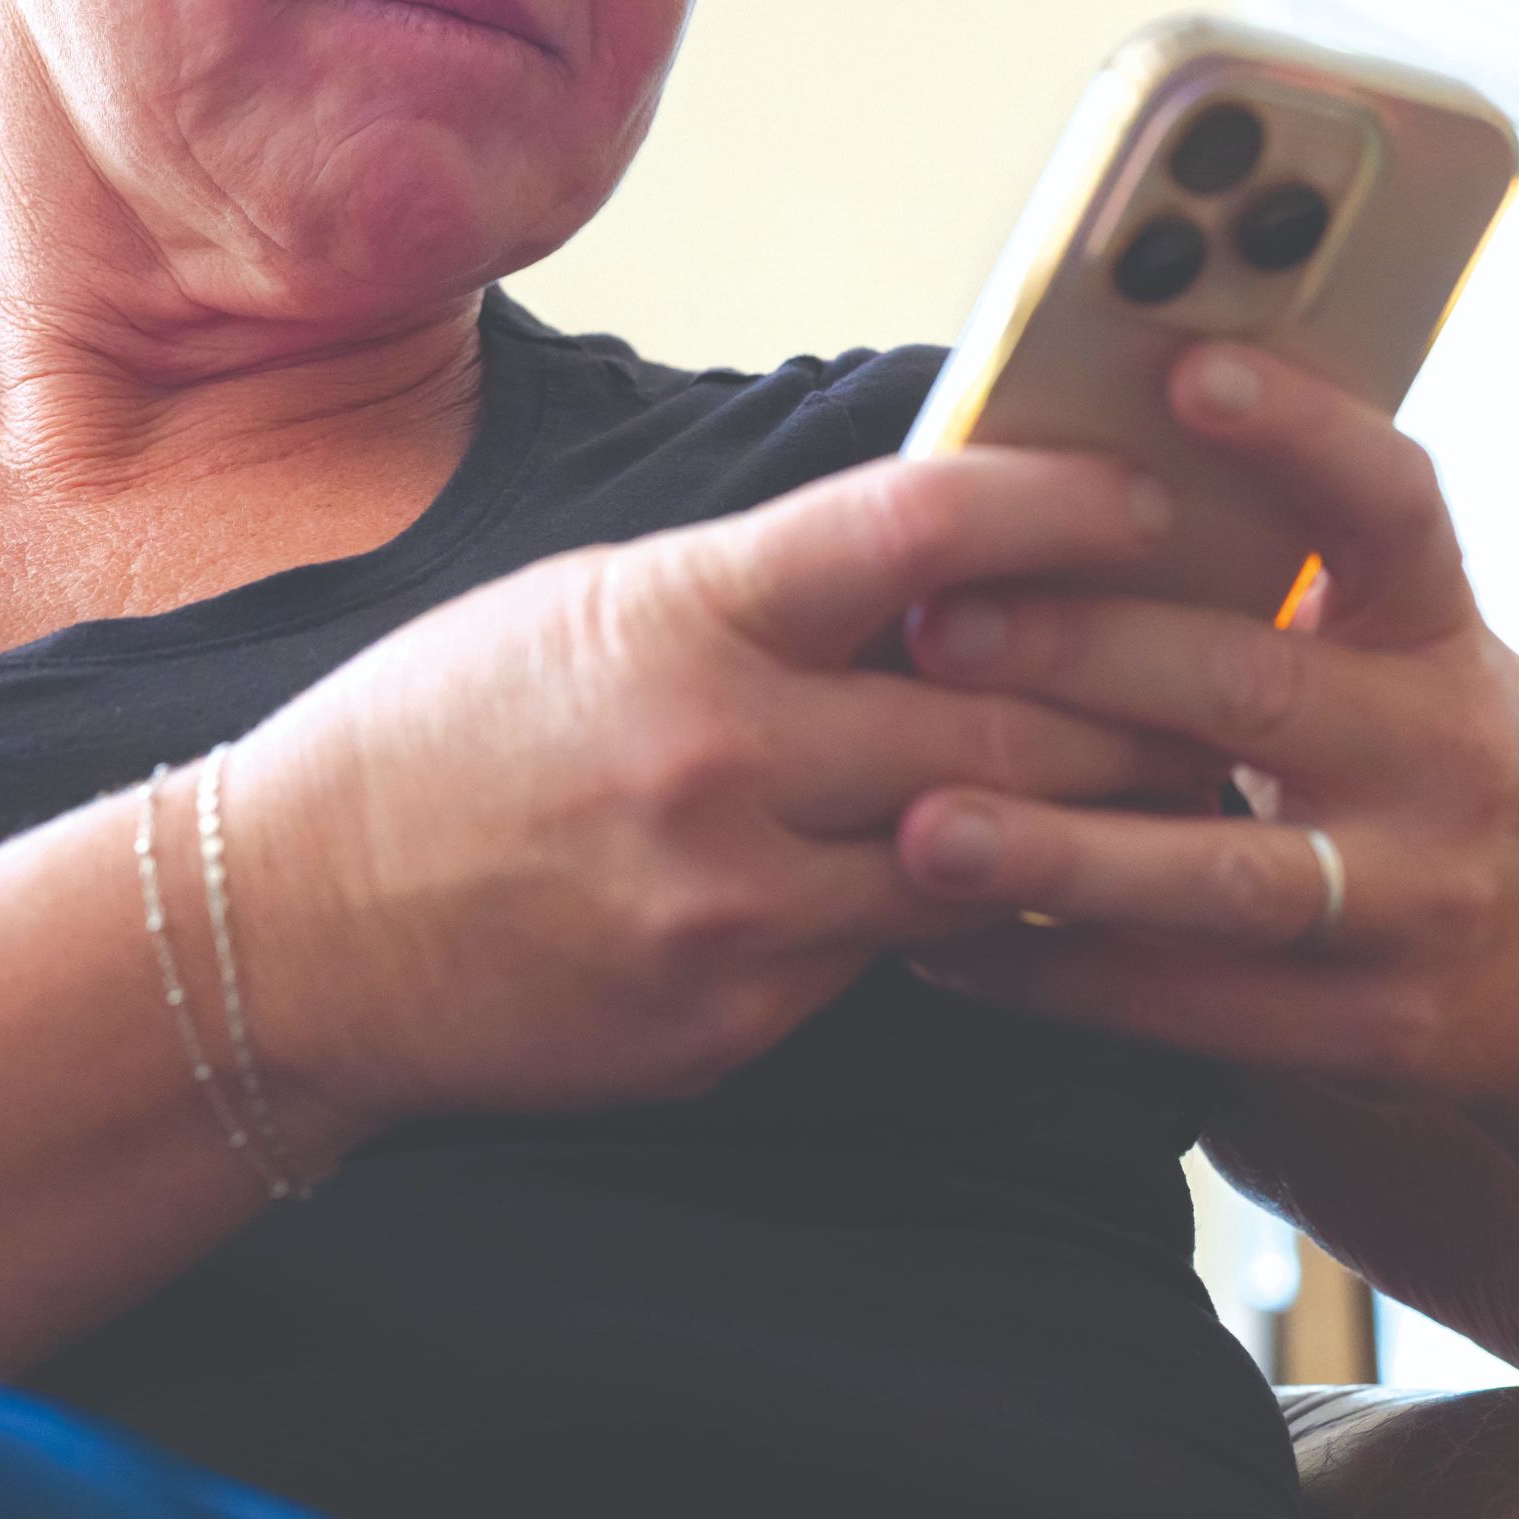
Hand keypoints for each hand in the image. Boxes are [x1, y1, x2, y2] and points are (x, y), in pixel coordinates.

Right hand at [227, 446, 1207, 1128]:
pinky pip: (894, 955)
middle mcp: (720, 757)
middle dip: (1138, 693)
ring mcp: (731, 904)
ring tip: (1172, 791)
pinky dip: (960, 915)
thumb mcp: (593, 605)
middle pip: (1008, 708)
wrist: (289, 929)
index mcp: (683, 615)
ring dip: (1092, 822)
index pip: (924, 528)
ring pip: (989, 854)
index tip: (1154, 503)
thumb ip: (764, 589)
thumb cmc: (441, 735)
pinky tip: (1011, 890)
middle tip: (1229, 671)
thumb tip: (944, 558)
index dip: (1066, 506)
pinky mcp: (733, 1016)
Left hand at [875, 342, 1518, 1104]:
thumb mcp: (1396, 653)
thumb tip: (1056, 470)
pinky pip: (1194, 1006)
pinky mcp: (1373, 1027)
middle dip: (1086, 657)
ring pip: (1222, 876)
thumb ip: (1272, 578)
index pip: (1392, 505)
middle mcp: (1442, 755)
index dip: (1301, 434)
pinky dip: (1057, 974)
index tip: (1185, 371)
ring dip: (1062, 852)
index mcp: (1438, 634)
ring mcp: (1416, 899)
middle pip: (1254, 691)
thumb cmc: (1421, 759)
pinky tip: (940, 944)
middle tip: (935, 627)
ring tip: (924, 829)